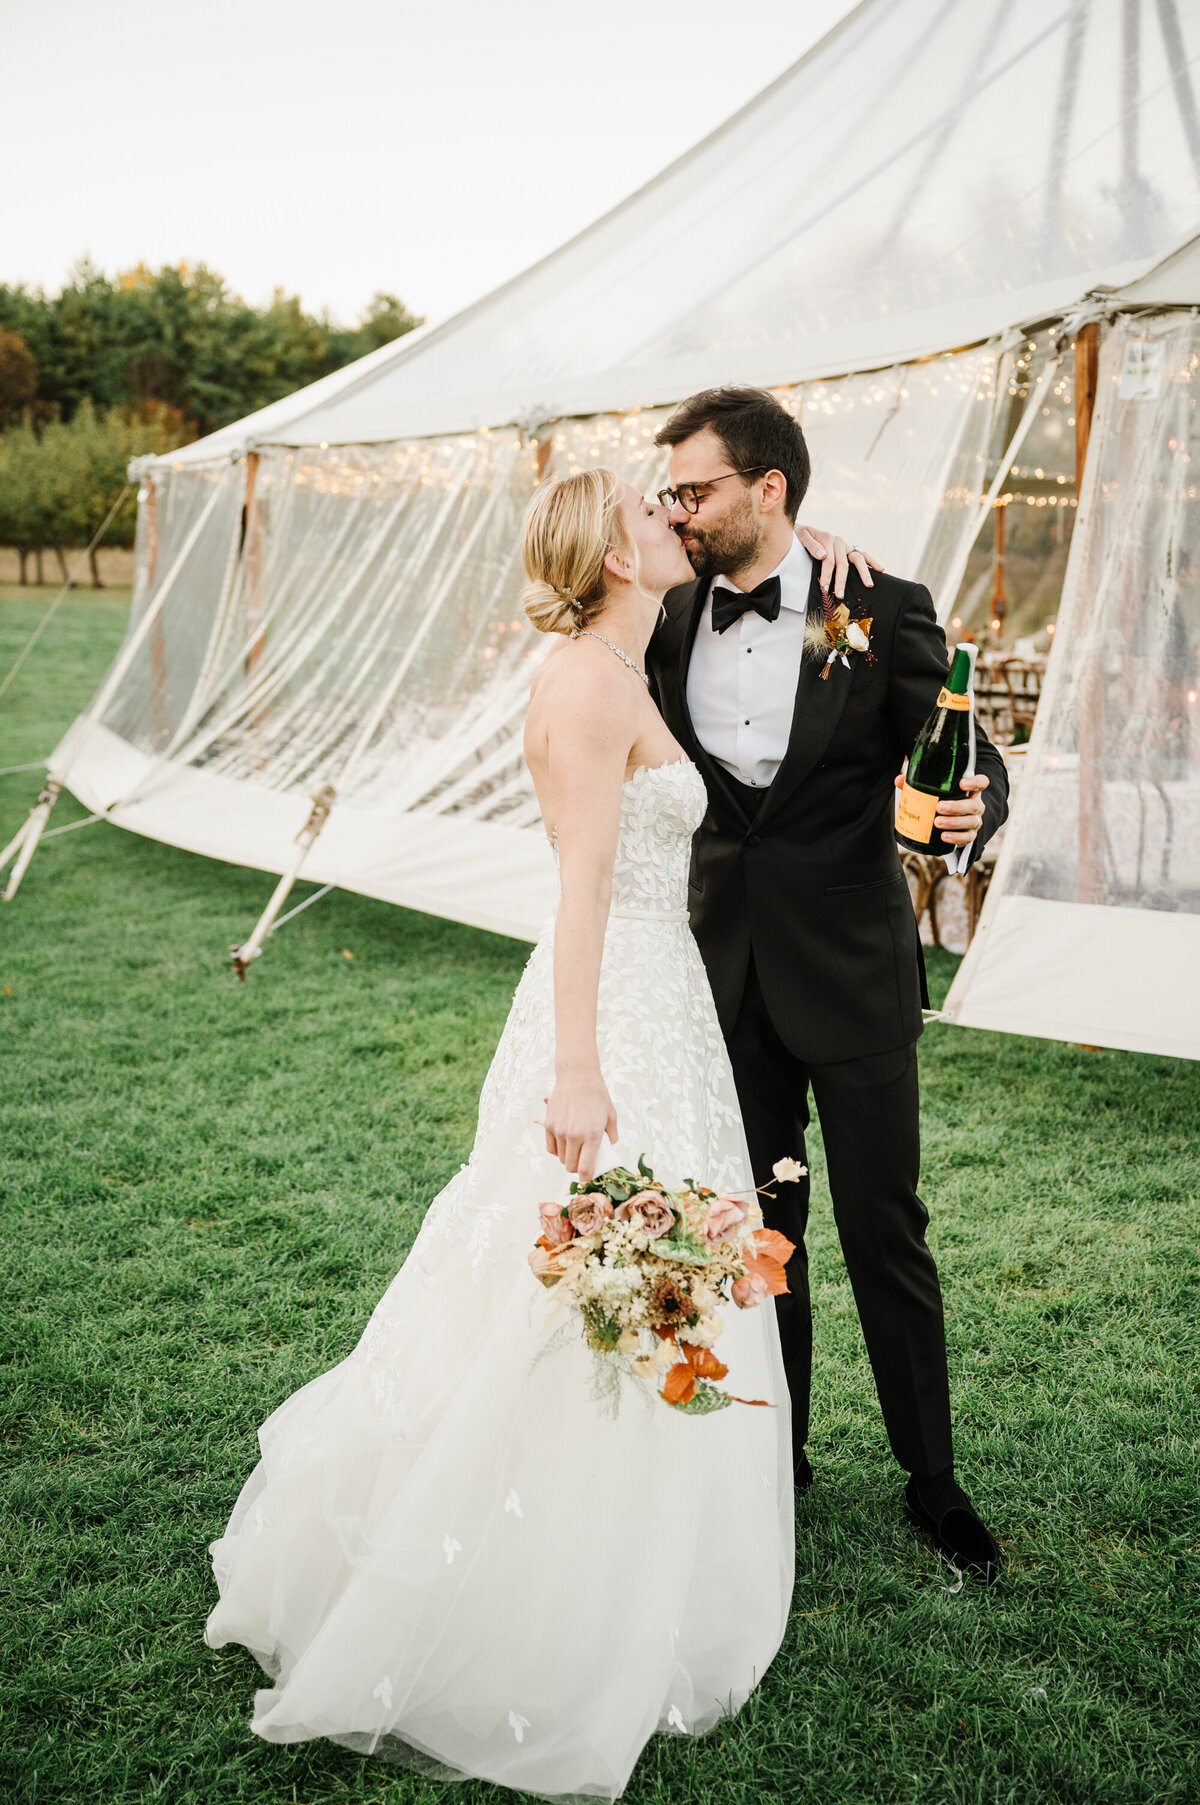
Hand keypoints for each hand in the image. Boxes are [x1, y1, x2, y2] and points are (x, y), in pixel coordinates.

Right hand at [544, 1068, 617, 1182]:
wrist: (577, 1076)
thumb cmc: (597, 1095)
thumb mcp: (611, 1115)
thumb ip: (611, 1135)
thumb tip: (609, 1147)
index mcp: (592, 1136)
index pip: (586, 1168)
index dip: (586, 1177)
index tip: (588, 1177)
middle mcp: (574, 1136)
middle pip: (571, 1166)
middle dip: (577, 1168)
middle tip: (582, 1161)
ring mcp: (559, 1131)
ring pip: (560, 1158)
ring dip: (567, 1158)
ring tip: (574, 1149)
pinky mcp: (549, 1125)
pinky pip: (551, 1147)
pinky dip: (557, 1149)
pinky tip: (564, 1143)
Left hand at [795, 526, 883, 599]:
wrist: (803, 530)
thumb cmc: (800, 536)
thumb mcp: (801, 535)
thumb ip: (810, 545)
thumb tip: (823, 555)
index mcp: (827, 538)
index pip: (828, 560)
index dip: (827, 575)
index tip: (825, 589)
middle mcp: (839, 542)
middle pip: (843, 563)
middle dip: (842, 580)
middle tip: (841, 595)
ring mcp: (845, 545)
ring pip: (858, 558)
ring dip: (863, 573)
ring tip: (869, 585)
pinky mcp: (849, 549)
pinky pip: (863, 555)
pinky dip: (872, 562)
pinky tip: (880, 570)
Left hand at [893, 770, 988, 845]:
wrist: (947, 821)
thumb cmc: (940, 800)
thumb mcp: (931, 790)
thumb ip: (917, 783)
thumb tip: (899, 780)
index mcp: (970, 790)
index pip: (981, 782)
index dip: (975, 782)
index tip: (962, 783)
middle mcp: (975, 805)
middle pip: (974, 805)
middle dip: (957, 807)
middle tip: (938, 807)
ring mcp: (974, 821)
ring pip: (971, 821)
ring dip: (954, 823)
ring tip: (937, 823)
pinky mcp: (969, 835)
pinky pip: (967, 838)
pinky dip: (956, 838)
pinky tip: (944, 836)